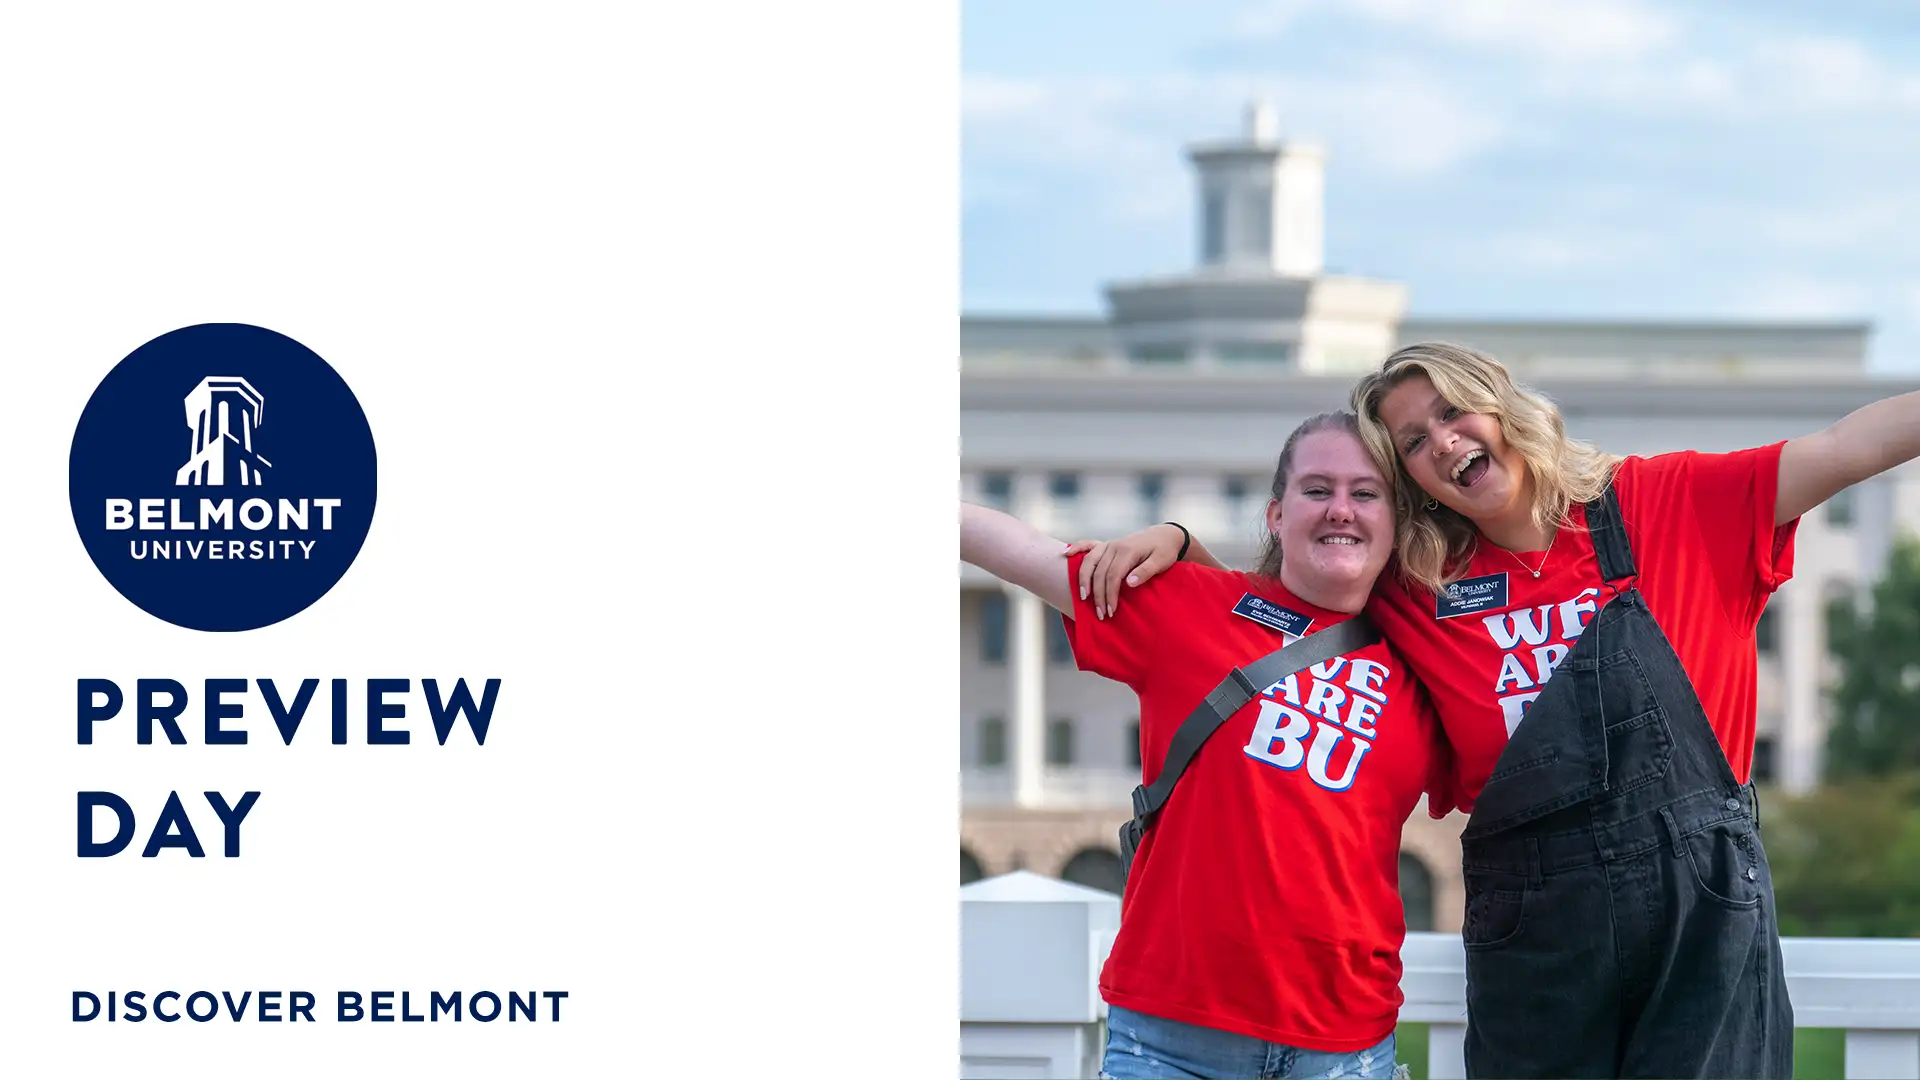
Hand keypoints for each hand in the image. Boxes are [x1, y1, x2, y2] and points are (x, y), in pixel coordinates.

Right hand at [1066, 524, 1185, 618]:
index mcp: (1128, 551)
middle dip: (1098, 595)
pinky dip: (1076, 548)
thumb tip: (1129, 583)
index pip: (1113, 576)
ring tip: (1083, 598)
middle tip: (1100, 615)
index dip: (1110, 594)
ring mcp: (1109, 544)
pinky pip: (1088, 544)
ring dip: (1084, 580)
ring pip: (1089, 561)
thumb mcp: (1161, 561)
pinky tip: (1066, 555)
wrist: (1165, 535)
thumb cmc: (1165, 551)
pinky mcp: (1106, 545)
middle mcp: (1115, 546)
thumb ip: (1145, 571)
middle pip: (1099, 572)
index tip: (1111, 611)